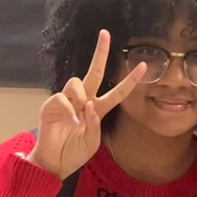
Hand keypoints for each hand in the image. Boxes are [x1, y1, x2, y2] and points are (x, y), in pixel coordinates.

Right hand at [27, 30, 146, 179]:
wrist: (54, 162)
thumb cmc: (74, 153)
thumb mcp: (92, 143)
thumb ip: (95, 125)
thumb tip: (90, 105)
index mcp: (98, 110)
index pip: (117, 92)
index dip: (130, 81)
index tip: (143, 67)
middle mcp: (84, 101)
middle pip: (95, 72)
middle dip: (101, 52)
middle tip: (106, 33)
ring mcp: (68, 100)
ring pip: (77, 82)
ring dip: (80, 97)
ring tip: (75, 117)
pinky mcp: (53, 104)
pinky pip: (63, 97)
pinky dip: (67, 108)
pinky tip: (66, 119)